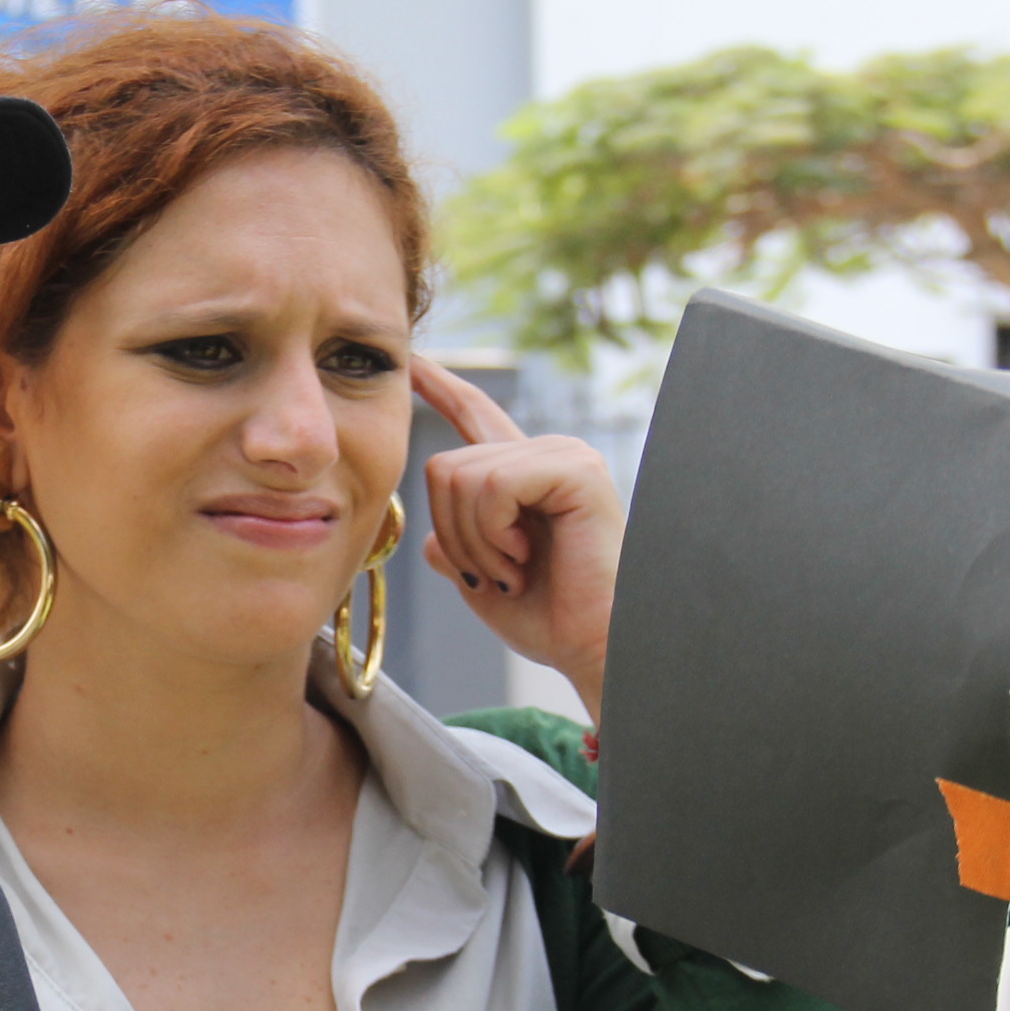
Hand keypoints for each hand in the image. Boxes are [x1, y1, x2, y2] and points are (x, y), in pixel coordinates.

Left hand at [409, 353, 623, 717]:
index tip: (416, 364)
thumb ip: (455, 550)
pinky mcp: (577, 468)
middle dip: (454, 536)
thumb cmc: (551, 620)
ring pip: (461, 478)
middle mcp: (545, 454)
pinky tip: (526, 556)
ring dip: (476, 544)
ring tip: (516, 569)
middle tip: (498, 574)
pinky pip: (493, 486)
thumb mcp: (482, 582)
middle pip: (442, 468)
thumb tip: (430, 539)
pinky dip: (494, 535)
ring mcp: (563, 456)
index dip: (443, 390)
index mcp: (523, 475)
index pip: (475, 417)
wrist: (593, 646)